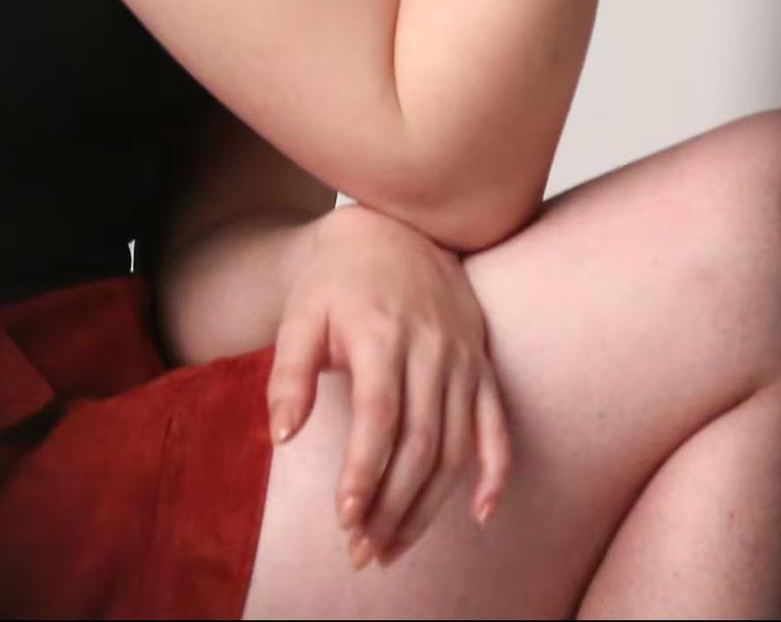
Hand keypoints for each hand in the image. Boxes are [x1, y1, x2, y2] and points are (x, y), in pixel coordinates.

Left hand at [264, 202, 508, 568]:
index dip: (364, 471)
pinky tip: (482, 513)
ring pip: (456, 446)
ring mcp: (463, 356)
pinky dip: (496, 471)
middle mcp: (431, 347)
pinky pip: (497, 422)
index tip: (345, 519)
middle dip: (392, 506)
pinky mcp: (481, 361)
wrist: (392, 227)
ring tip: (393, 547)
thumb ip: (289, 375)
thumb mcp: (300, 316)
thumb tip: (282, 437)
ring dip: (428, 506)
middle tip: (362, 552)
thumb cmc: (336, 281)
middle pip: (420, 442)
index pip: (380, 415)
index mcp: (382, 333)